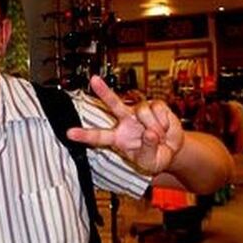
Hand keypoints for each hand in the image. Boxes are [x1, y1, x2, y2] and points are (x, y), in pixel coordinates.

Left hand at [66, 75, 184, 173]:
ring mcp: (139, 112)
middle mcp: (125, 121)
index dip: (84, 135)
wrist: (173, 149)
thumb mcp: (150, 162)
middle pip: (112, 104)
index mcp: (118, 138)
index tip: (69, 133)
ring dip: (155, 127)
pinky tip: (164, 127)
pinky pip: (157, 109)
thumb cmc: (156, 156)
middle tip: (93, 80)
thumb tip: (149, 133)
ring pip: (142, 111)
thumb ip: (148, 149)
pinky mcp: (154, 105)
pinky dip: (164, 122)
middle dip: (103, 91)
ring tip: (159, 137)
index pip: (98, 136)